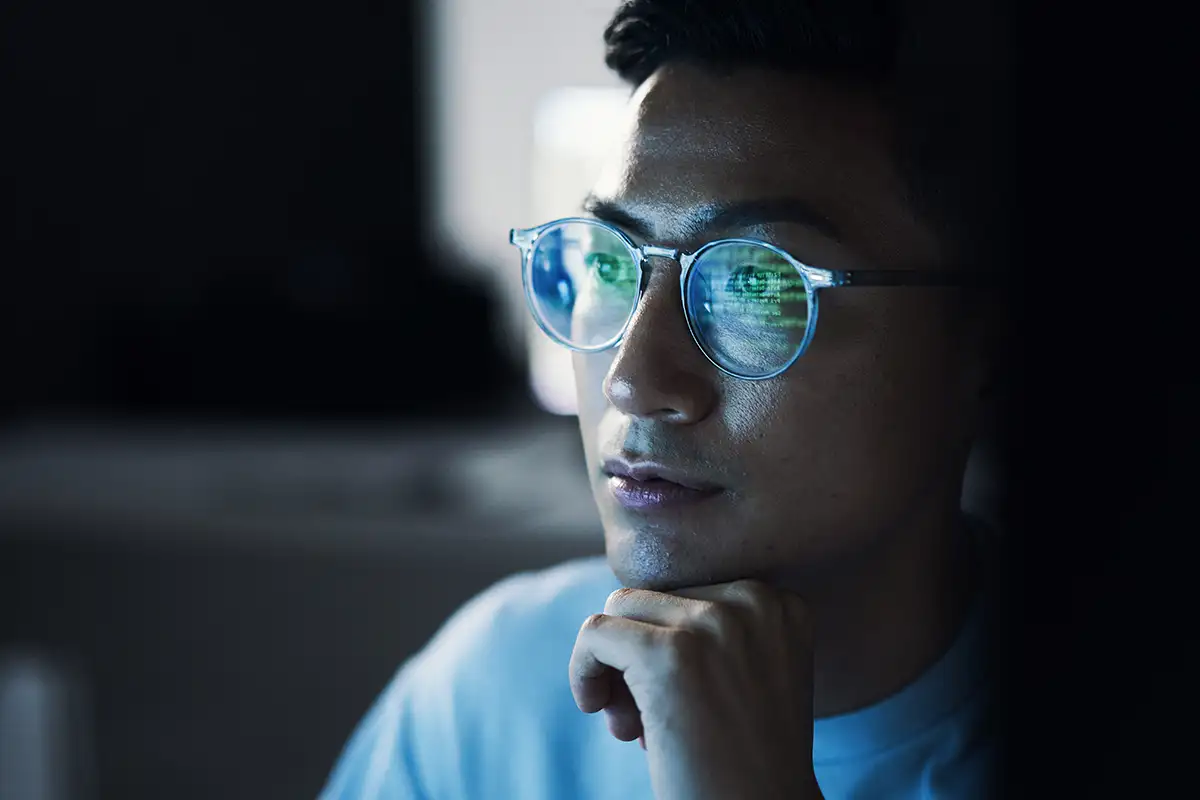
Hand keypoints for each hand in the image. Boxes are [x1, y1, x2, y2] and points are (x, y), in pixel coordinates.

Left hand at [569, 580, 823, 799]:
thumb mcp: (749, 674)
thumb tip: (624, 602)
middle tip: (644, 723)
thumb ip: (711, 629)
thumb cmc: (745, 762)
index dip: (666, 646)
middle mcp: (753, 602)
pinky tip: (595, 708)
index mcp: (777, 604)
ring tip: (631, 725)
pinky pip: (596, 633)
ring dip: (613, 667)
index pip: (687, 594)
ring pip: (620, 610)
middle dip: (636, 657)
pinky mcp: (669, 654)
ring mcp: (714, 624)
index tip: (675, 699)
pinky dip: (583, 670)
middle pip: (652, 600)